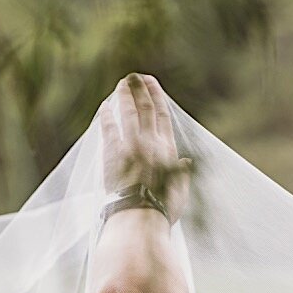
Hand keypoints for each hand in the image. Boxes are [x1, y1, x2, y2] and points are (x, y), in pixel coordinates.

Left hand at [100, 73, 190, 222]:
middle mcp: (151, 142)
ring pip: (128, 112)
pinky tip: (105, 105)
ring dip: (125, 95)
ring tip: (122, 83)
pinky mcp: (113, 153)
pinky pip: (109, 127)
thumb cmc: (161, 208)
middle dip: (141, 89)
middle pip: (146, 108)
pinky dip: (107, 114)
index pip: (163, 116)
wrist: (140, 217)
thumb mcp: (180, 191)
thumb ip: (182, 173)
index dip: (157, 97)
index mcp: (168, 149)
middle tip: (135, 76)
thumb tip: (187, 161)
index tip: (152, 84)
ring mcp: (131, 145)